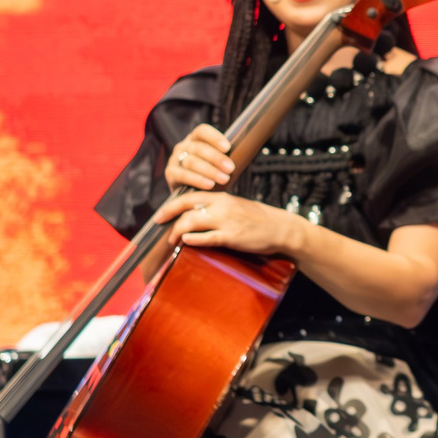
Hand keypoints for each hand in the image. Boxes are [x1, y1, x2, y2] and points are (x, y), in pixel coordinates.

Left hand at [151, 187, 300, 258]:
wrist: (280, 228)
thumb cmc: (256, 219)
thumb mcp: (235, 206)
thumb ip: (217, 208)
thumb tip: (196, 215)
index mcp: (222, 197)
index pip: (190, 196)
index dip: (172, 205)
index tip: (161, 214)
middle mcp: (222, 206)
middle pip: (186, 206)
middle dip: (168, 214)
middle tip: (157, 223)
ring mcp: (226, 221)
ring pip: (193, 221)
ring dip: (177, 231)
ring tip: (172, 240)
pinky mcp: (232, 236)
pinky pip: (208, 237)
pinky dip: (194, 239)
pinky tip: (186, 241)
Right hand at [165, 124, 235, 191]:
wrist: (194, 195)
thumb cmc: (212, 175)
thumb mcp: (219, 162)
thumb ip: (226, 155)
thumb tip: (246, 150)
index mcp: (195, 139)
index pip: (202, 131)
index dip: (214, 137)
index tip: (228, 147)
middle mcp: (183, 146)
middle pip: (199, 148)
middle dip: (216, 158)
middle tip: (231, 168)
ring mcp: (175, 159)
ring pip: (191, 162)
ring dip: (209, 170)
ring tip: (224, 179)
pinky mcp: (170, 174)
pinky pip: (183, 175)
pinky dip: (197, 179)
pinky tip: (209, 185)